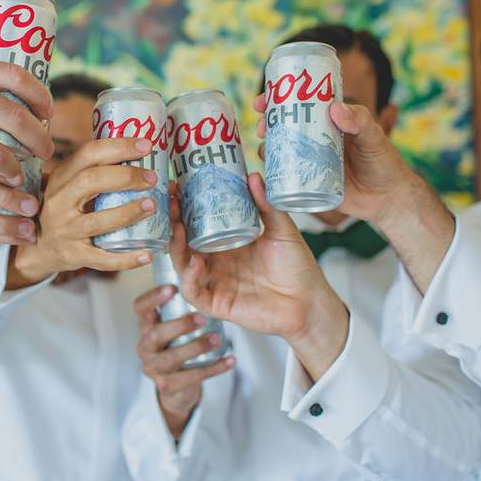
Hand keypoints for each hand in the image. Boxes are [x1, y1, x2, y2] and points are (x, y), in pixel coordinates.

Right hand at [7, 138, 157, 288]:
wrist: (39, 248)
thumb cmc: (65, 210)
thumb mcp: (69, 185)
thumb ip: (95, 171)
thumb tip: (143, 158)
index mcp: (61, 177)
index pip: (88, 154)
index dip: (119, 147)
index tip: (146, 146)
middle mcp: (59, 201)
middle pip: (91, 181)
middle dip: (126, 176)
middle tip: (152, 178)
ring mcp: (64, 230)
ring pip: (98, 220)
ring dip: (128, 212)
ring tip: (152, 205)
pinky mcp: (72, 255)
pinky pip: (101, 258)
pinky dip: (125, 258)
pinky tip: (146, 255)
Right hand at [134, 284, 235, 438]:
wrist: (176, 386)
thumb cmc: (178, 344)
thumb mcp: (174, 323)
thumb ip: (181, 303)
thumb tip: (200, 264)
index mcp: (146, 325)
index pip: (140, 308)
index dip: (153, 298)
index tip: (173, 288)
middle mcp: (145, 346)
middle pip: (156, 334)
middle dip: (179, 325)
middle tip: (202, 317)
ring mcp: (153, 368)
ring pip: (172, 358)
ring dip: (196, 347)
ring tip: (217, 339)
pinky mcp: (167, 386)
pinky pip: (192, 377)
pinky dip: (213, 368)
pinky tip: (230, 360)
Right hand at [171, 173, 347, 380]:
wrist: (310, 302)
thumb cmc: (297, 268)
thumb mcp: (282, 230)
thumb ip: (267, 206)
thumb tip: (254, 176)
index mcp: (226, 243)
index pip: (197, 223)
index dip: (184, 207)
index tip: (177, 187)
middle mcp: (216, 262)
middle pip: (184, 241)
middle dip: (173, 222)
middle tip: (170, 202)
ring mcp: (214, 282)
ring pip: (182, 264)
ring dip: (175, 246)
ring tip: (177, 228)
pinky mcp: (216, 304)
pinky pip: (193, 291)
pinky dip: (189, 277)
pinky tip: (195, 262)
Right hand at [255, 95, 454, 292]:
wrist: (389, 198)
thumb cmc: (384, 161)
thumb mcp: (374, 136)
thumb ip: (360, 120)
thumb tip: (334, 108)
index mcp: (327, 123)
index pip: (298, 105)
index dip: (277, 100)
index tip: (262, 99)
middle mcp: (314, 140)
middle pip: (282, 128)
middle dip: (265, 124)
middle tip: (260, 125)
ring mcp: (310, 162)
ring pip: (281, 152)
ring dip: (266, 148)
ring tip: (263, 149)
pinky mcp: (309, 185)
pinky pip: (286, 179)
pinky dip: (272, 175)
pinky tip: (264, 174)